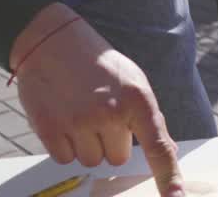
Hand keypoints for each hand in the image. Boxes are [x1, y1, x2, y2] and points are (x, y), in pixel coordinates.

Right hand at [12, 4, 184, 196]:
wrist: (52, 42)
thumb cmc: (98, 64)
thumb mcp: (133, 81)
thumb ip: (147, 116)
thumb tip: (167, 151)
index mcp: (137, 99)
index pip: (158, 146)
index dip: (168, 176)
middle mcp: (110, 112)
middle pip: (118, 158)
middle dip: (111, 141)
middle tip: (100, 112)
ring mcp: (78, 122)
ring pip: (91, 161)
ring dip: (87, 144)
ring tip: (80, 111)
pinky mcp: (49, 129)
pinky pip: (65, 158)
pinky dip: (64, 145)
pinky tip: (62, 116)